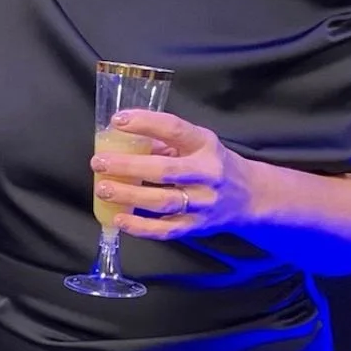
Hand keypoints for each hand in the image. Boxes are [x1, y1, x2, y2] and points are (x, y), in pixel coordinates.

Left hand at [90, 109, 254, 239]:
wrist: (250, 196)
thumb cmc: (213, 164)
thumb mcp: (198, 143)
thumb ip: (165, 142)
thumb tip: (123, 140)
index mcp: (205, 145)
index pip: (175, 129)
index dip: (145, 123)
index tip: (117, 121)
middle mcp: (207, 173)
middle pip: (165, 170)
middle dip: (128, 166)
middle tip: (99, 162)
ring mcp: (203, 203)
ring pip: (163, 201)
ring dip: (129, 196)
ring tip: (103, 189)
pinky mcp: (197, 226)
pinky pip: (166, 230)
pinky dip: (140, 227)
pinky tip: (119, 220)